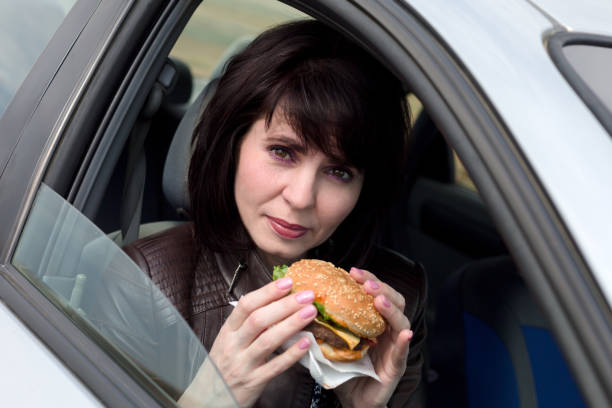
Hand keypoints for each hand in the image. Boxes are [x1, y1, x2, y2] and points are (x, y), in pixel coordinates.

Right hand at [179, 277, 315, 407]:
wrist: (209, 398)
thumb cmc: (224, 365)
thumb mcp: (229, 341)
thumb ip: (247, 323)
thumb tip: (275, 300)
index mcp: (228, 331)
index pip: (246, 306)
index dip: (267, 292)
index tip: (287, 282)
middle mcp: (233, 346)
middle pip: (258, 320)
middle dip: (284, 305)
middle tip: (306, 295)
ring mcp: (243, 364)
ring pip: (267, 341)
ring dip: (291, 324)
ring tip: (310, 312)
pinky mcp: (253, 382)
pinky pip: (275, 367)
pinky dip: (291, 354)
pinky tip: (306, 343)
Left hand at [334, 267, 412, 407]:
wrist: (353, 401)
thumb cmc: (343, 371)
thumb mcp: (330, 344)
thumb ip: (321, 327)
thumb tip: (299, 308)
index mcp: (372, 322)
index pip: (374, 294)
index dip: (366, 280)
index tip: (352, 271)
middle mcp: (386, 331)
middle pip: (392, 301)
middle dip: (381, 288)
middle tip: (366, 282)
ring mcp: (394, 347)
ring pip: (400, 322)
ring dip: (391, 309)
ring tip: (379, 300)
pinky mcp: (396, 366)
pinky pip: (402, 352)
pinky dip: (403, 342)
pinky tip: (404, 334)